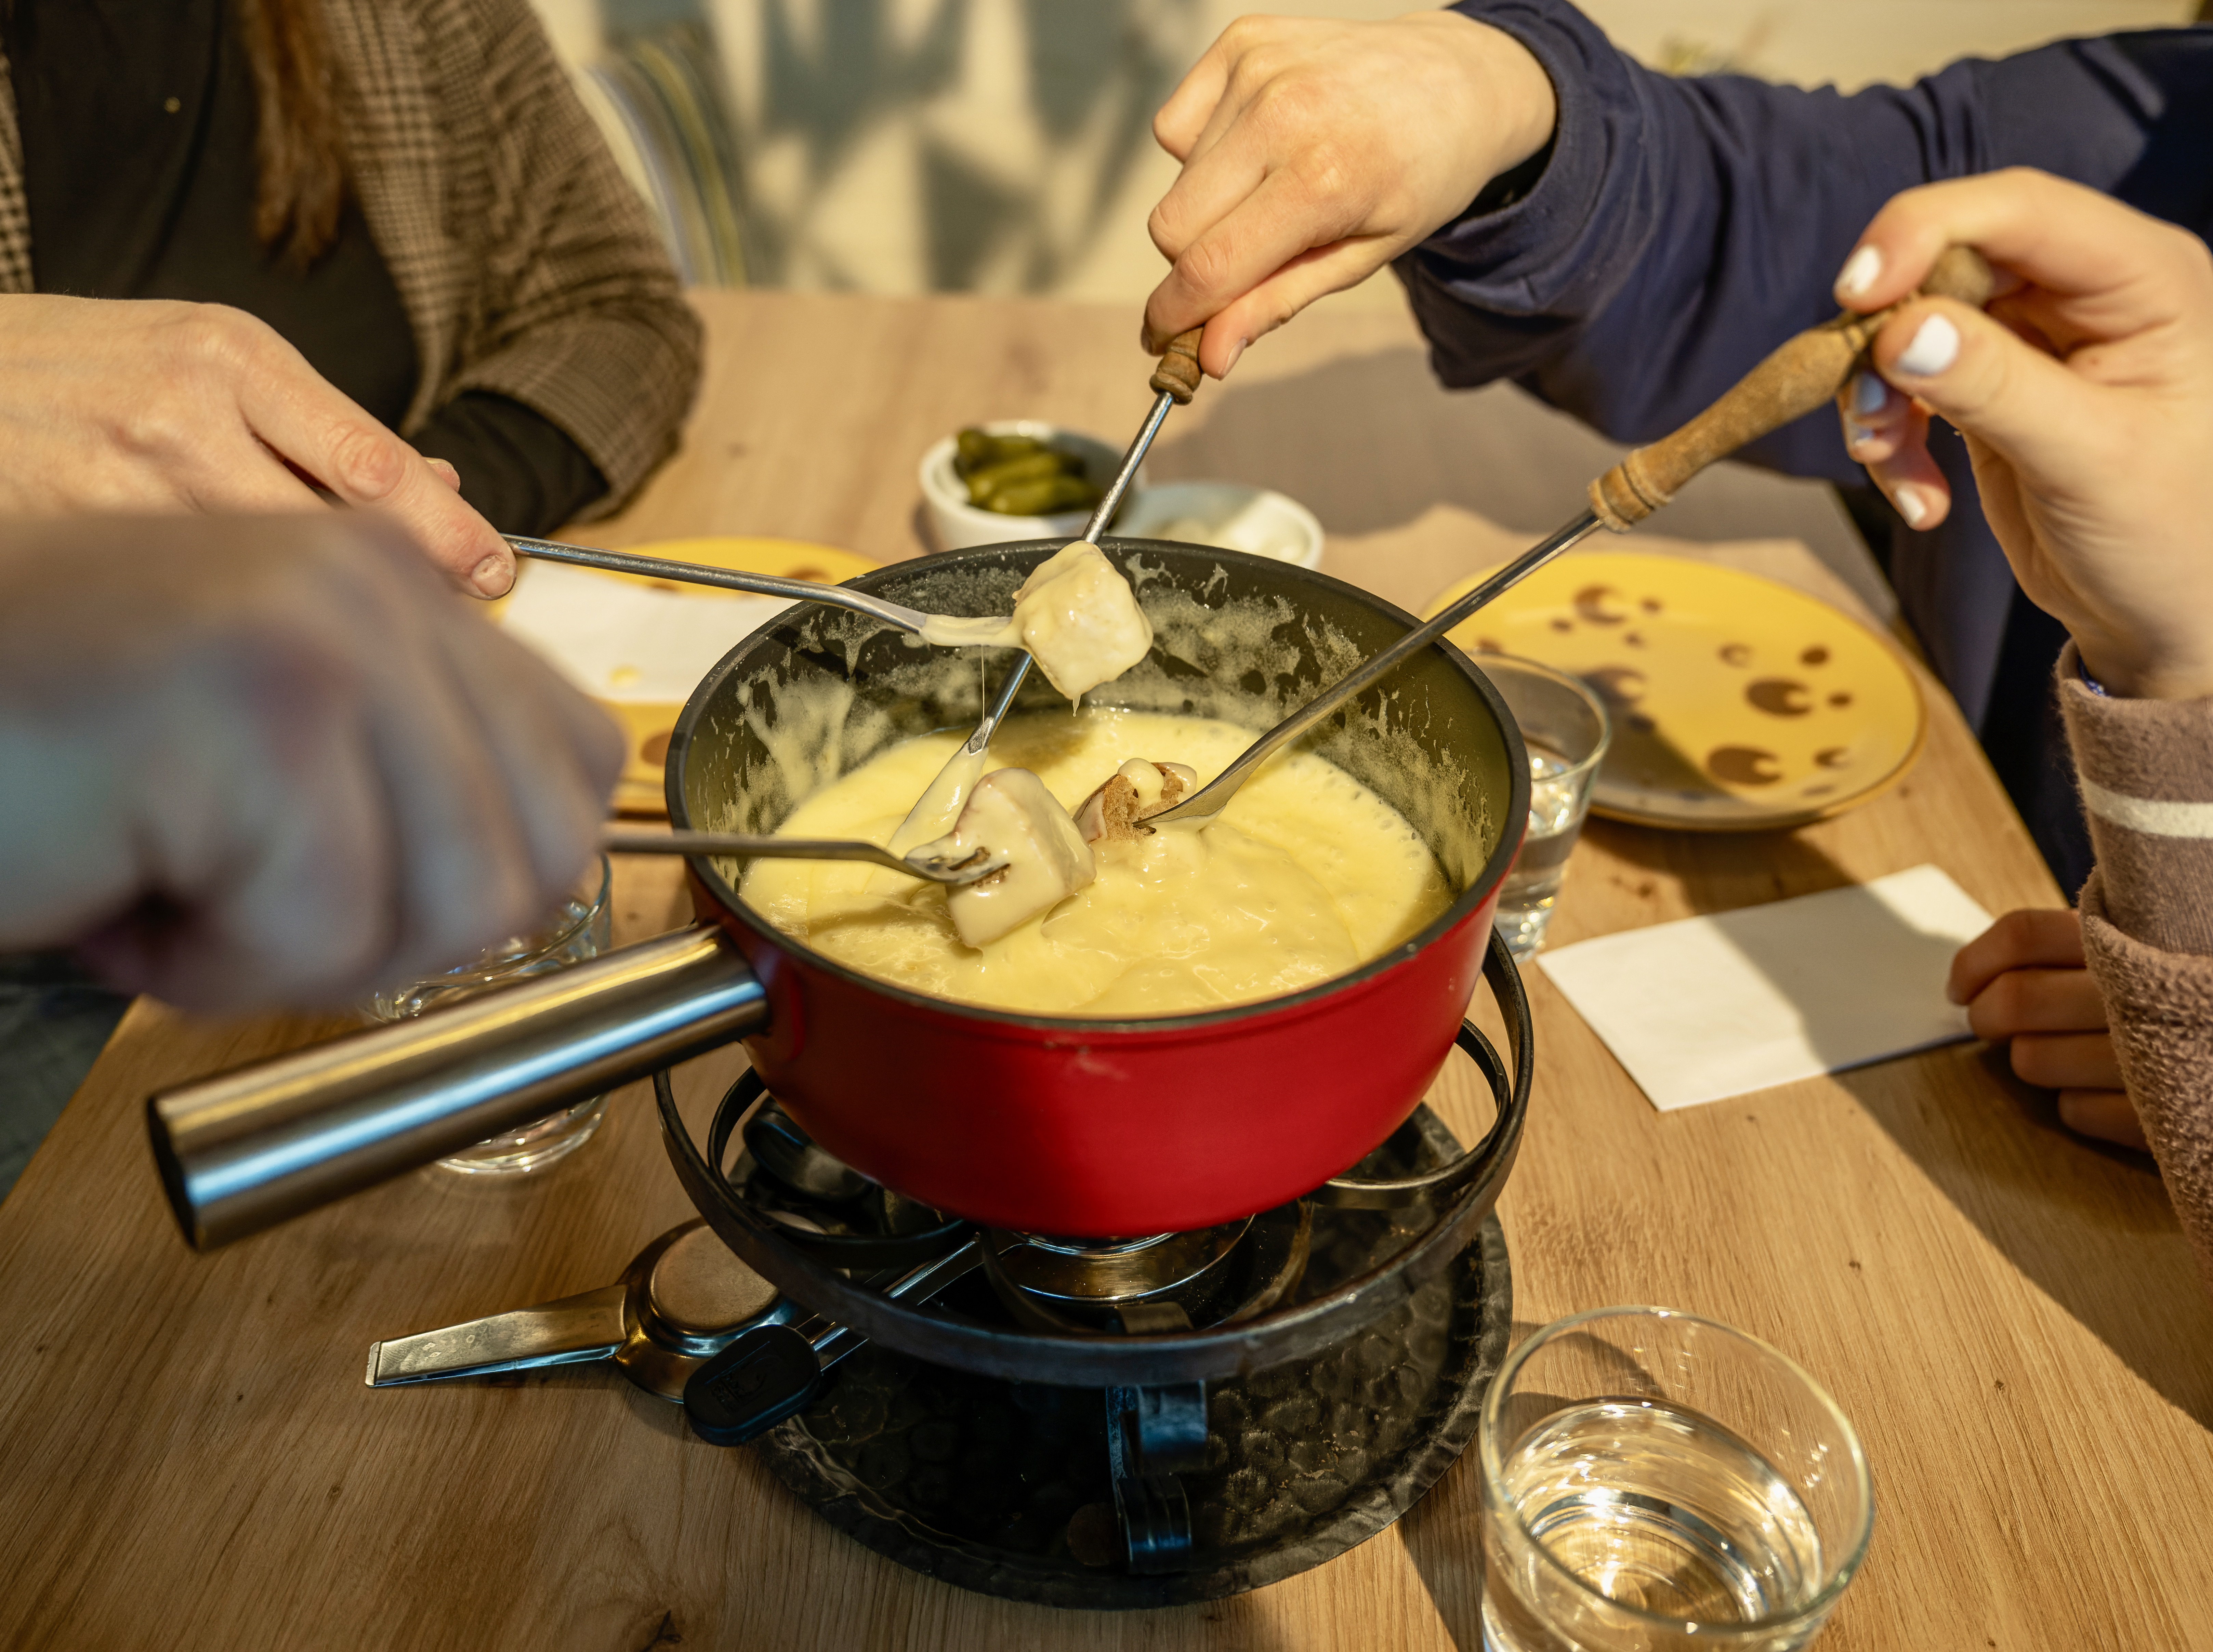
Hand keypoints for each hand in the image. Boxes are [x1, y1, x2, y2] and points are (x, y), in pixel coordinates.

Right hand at [0, 295, 516, 595]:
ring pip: (273, 577)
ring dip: (337, 608)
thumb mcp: (212, 362)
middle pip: (336, 532)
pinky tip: (268, 627)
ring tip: (371, 625)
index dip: (449, 532)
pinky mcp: (88, 546)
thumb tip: (442, 489)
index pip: (372, 465)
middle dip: (410, 581)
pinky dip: (252, 620)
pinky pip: (203, 602)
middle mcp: (183, 421)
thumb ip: (324, 429)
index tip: (497, 570)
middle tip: (457, 611)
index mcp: (229, 359)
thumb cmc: (89, 369)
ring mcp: (128, 490)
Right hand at [0, 513, 622, 1013]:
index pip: (579, 763)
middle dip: (399, 929)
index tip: (350, 878)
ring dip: (299, 950)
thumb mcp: (271, 755)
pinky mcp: (251, 715)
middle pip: (541, 851)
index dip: (488, 872)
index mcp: (395, 581)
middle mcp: (377, 583)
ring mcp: (321, 636)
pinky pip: (322, 931)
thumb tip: (555, 863)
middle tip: (244, 893)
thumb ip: (418, 777)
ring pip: (451, 904)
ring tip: (172, 883)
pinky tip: (117, 890)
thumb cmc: (51, 768)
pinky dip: (213, 963)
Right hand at [1142, 12, 1554, 377]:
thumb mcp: (1362, 257)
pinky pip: (1176, 125)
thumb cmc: (1415, 176)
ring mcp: (1257, 69)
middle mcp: (1281, 114)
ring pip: (1177, 181)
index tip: (1163, 337)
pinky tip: (1256, 145)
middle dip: (1194, 261)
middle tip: (1236, 265)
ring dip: (1208, 204)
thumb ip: (1278, 303)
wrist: (1455, 80)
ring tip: (1271, 188)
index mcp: (1321, 180)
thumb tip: (1208, 357)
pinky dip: (1202, 149)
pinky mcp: (1241, 41)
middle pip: (1173, 226)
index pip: (1207, 266)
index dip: (1174, 314)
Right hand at [1831, 169, 2212, 698]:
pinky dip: (1894, 441)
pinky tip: (1920, 500)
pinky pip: (1908, 386)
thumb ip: (1996, 387)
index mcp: (2142, 278)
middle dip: (1889, 334)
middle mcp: (2085, 289)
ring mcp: (2032, 337)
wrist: (2162, 614)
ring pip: (1911, 326)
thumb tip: (1899, 332)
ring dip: (1880, 397)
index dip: (1926, 231)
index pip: (2019, 209)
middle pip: (1949, 260)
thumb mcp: (2089, 460)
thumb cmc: (2168, 534)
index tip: (1856, 295)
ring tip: (1889, 462)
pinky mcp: (1989, 386)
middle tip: (1870, 407)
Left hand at [1948, 907, 2143, 1149]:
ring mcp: (2158, 1057)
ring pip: (2032, 1061)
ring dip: (2034, 1059)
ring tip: (2069, 1053)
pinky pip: (2077, 1112)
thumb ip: (2085, 943)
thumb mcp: (2154, 942)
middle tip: (1991, 1021)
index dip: (1975, 961)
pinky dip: (2080, 1105)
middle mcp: (2145, 990)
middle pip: (2015, 1000)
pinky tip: (2111, 1090)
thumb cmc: (2194, 988)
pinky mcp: (2166, 1117)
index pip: (2025, 935)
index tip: (1961, 985)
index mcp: (2139, 934)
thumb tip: (1982, 974)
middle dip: (1986, 1015)